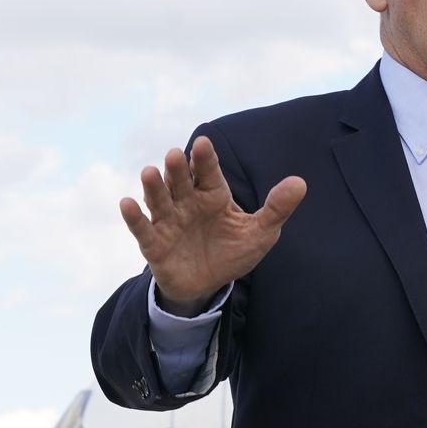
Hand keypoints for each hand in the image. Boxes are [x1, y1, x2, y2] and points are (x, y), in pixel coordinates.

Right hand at [119, 136, 306, 314]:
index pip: (209, 173)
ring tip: (150, 172)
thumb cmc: (234, 251)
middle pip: (181, 182)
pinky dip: (134, 217)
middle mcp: (188, 203)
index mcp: (214, 195)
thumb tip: (300, 183)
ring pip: (159, 200)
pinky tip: (126, 204)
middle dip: (178, 169)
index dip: (205, 159)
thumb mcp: (261, 232)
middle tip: (176, 154)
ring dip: (153, 187)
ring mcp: (169, 221)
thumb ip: (277, 208)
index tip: (204, 144)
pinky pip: (142, 229)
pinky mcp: (154, 244)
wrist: (210, 284)